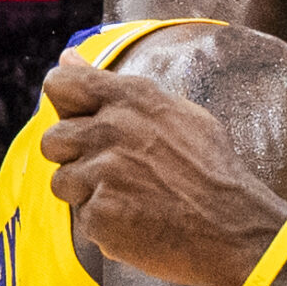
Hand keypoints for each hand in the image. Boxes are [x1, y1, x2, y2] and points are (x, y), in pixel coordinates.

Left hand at [38, 60, 286, 285]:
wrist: (233, 228)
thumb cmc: (210, 171)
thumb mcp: (176, 113)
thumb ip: (115, 87)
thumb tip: (68, 58)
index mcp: (130, 99)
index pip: (59, 85)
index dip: (65, 106)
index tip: (81, 123)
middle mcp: (111, 130)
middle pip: (52, 140)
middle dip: (74, 158)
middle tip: (111, 173)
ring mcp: (103, 173)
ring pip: (62, 182)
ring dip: (88, 194)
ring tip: (129, 199)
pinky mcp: (100, 215)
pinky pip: (83, 218)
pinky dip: (105, 226)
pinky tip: (137, 223)